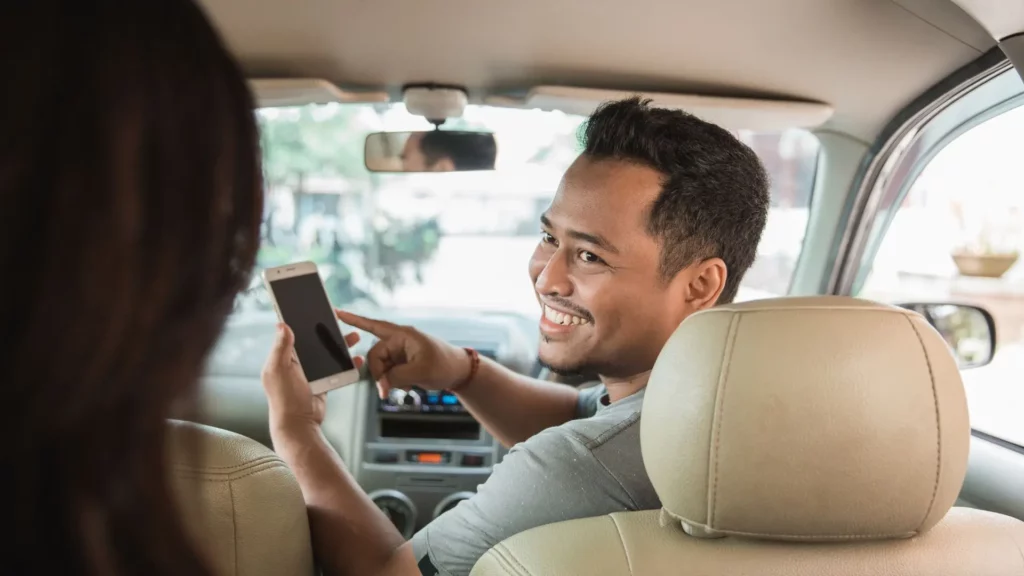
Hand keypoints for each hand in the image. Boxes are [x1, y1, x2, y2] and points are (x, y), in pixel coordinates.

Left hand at [261, 323, 363, 435]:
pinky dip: (345, 363)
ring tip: (353, 337)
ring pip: (326, 353)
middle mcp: (294, 364)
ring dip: (339, 344)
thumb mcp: (279, 370)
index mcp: (281, 358)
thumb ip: (281, 347)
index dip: (300, 320)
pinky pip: (335, 368)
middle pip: (312, 341)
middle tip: (337, 319)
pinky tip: (355, 358)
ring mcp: (308, 373)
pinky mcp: (321, 382)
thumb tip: (282, 324)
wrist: (299, 425)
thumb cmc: (285, 399)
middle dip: (326, 330)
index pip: (291, 333)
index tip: (312, 308)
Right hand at [335, 309, 469, 398]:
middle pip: (375, 356)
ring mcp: (400, 352)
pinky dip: (392, 381)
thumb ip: (395, 377)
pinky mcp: (402, 362)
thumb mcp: (420, 372)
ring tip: (402, 388)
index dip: (354, 320)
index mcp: (402, 335)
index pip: (374, 326)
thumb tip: (381, 383)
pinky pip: (388, 372)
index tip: (336, 312)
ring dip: (386, 380)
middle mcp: (399, 341)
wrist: (459, 372)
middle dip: (378, 374)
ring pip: (380, 367)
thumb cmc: (444, 365)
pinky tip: (404, 386)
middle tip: (385, 391)